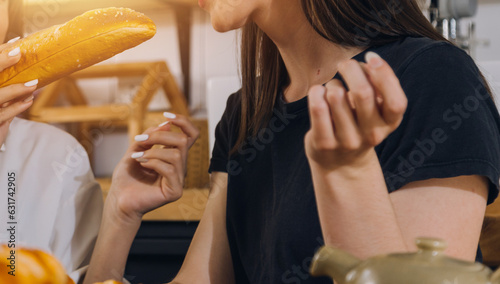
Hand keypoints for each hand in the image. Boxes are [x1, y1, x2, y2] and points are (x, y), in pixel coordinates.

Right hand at [0, 41, 37, 124]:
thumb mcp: (4, 97)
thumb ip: (9, 83)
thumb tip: (29, 68)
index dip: (0, 52)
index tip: (16, 42)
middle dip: (0, 62)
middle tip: (18, 52)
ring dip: (15, 89)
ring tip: (33, 83)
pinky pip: (2, 115)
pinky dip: (17, 108)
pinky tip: (29, 101)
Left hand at [108, 114, 199, 222]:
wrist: (119, 200)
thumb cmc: (127, 178)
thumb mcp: (135, 150)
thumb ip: (150, 137)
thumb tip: (166, 123)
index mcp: (174, 156)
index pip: (190, 135)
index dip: (183, 122)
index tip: (166, 115)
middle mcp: (179, 167)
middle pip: (183, 141)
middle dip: (160, 136)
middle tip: (140, 141)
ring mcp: (178, 180)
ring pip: (176, 155)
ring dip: (153, 152)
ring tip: (137, 157)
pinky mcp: (175, 191)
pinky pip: (170, 169)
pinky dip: (153, 163)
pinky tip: (141, 164)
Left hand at [305, 52, 406, 171]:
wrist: (340, 163)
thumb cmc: (359, 123)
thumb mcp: (376, 108)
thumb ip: (378, 86)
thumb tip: (369, 61)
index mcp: (390, 123)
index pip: (396, 101)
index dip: (385, 74)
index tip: (371, 57)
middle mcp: (372, 135)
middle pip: (363, 92)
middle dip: (351, 69)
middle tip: (345, 64)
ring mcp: (347, 141)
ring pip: (336, 95)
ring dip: (332, 84)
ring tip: (332, 90)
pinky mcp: (324, 143)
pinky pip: (318, 107)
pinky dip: (316, 92)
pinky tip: (318, 93)